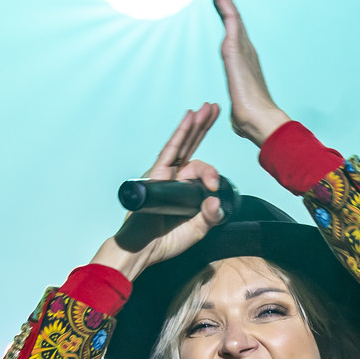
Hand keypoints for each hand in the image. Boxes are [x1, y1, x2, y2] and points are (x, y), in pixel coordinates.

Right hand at [92, 102, 224, 279]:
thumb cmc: (164, 242)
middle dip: (204, 127)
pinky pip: (171, 150)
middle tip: (215, 108)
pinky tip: (190, 117)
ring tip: (207, 108)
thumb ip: (210, 216)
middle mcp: (173, 178)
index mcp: (183, 190)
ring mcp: (164, 174)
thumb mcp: (197, 230)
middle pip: (191, 147)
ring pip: (183, 144)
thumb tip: (216, 200)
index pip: (200, 170)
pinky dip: (181, 133)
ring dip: (196, 125)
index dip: (211, 173)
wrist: (143, 250)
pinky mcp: (157, 175)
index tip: (214, 185)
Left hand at [206, 0, 289, 147]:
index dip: (225, 7)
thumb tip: (237, 118)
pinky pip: (228, 16)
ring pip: (230, 8)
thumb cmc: (251, 120)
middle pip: (232, 11)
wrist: (261, 122)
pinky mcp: (236, 47)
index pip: (232, 27)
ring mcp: (241, 45)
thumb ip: (237, 106)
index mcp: (243, 58)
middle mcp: (244, 47)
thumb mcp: (239, 108)